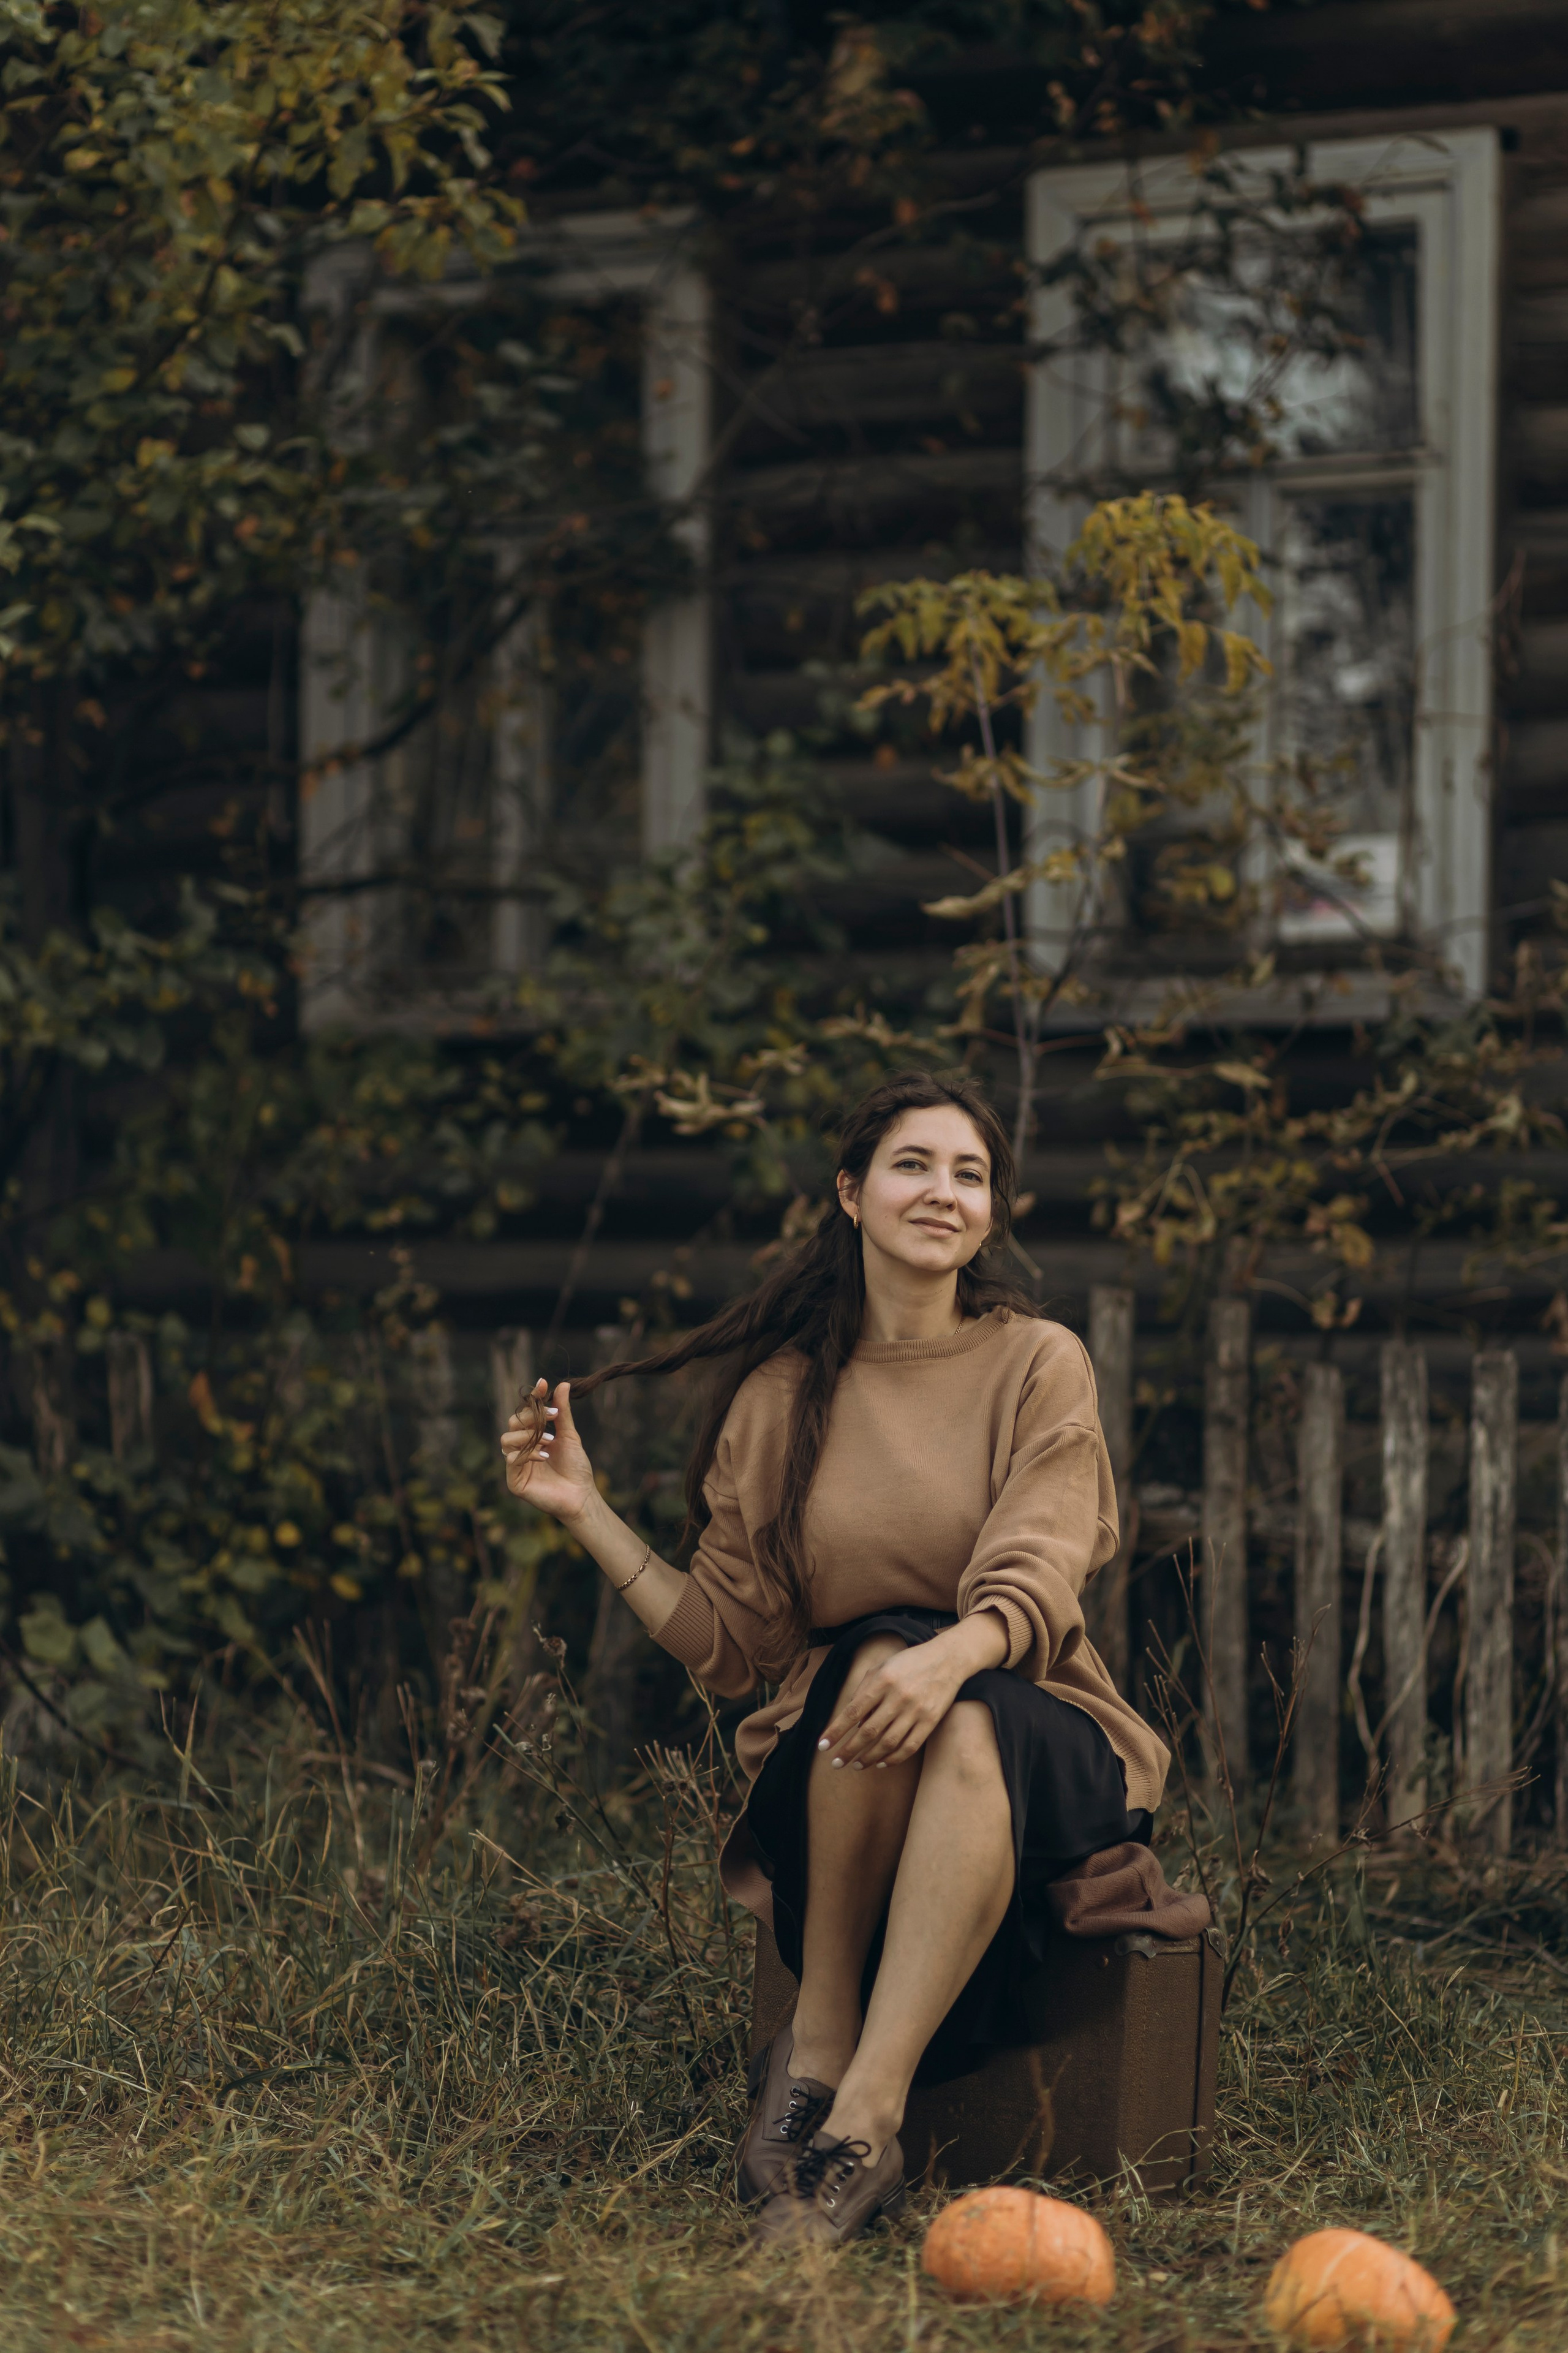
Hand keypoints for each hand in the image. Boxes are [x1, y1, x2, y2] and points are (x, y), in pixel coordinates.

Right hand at [499, 1378, 594, 1528]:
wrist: (582, 1495)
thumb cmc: (576, 1468)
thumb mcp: (569, 1436)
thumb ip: (563, 1412)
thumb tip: (563, 1385)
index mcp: (532, 1437)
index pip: (525, 1413)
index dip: (532, 1398)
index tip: (543, 1384)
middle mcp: (521, 1448)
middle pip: (512, 1423)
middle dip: (531, 1416)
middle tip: (552, 1416)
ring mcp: (516, 1465)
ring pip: (506, 1439)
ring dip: (527, 1435)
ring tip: (549, 1441)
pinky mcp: (514, 1481)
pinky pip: (511, 1460)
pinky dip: (527, 1454)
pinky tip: (544, 1456)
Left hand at [818, 1634, 972, 1770]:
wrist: (947, 1659)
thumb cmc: (908, 1663)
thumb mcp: (881, 1668)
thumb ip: (864, 1691)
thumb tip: (853, 1723)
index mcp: (882, 1680)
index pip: (853, 1711)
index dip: (836, 1731)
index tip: (823, 1746)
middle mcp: (898, 1697)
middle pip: (868, 1731)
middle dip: (849, 1750)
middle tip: (836, 1763)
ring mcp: (916, 1710)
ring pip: (888, 1743)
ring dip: (869, 1758)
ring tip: (856, 1765)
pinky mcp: (930, 1721)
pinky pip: (909, 1746)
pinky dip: (893, 1759)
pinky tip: (881, 1763)